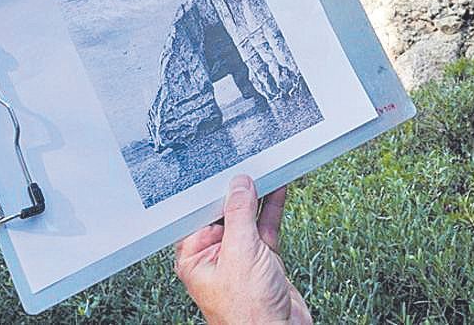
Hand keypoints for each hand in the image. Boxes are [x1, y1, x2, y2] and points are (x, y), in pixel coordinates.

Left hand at [175, 174, 311, 324]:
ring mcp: (241, 256)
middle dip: (237, 189)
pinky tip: (278, 188)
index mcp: (195, 256)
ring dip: (258, 195)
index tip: (222, 167)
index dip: (210, 189)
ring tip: (266, 169)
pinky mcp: (263, 259)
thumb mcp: (240, 253)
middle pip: (225, 212)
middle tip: (246, 163)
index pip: (199, 213)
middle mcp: (215, 255)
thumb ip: (239, 214)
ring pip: (248, 217)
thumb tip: (239, 185)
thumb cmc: (247, 312)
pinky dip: (273, 207)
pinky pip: (266, 226)